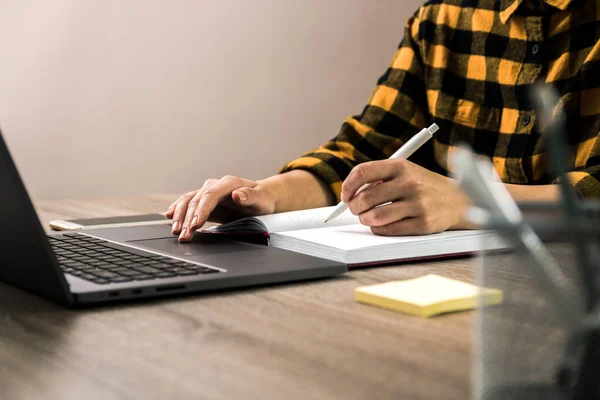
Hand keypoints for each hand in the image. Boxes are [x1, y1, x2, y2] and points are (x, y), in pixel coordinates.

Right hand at [165, 176, 275, 241]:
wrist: (260, 198)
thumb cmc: (262, 199)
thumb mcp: (262, 199)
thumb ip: (250, 197)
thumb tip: (237, 195)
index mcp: (229, 183)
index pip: (210, 195)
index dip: (201, 210)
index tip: (195, 224)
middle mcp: (215, 185)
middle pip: (197, 200)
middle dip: (188, 219)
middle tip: (184, 236)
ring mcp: (208, 192)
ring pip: (188, 201)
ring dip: (180, 217)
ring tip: (176, 232)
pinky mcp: (204, 201)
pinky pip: (187, 203)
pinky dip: (177, 209)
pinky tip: (168, 216)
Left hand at [341, 159, 471, 235]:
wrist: (459, 200)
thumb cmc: (424, 186)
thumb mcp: (406, 172)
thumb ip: (380, 178)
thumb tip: (349, 193)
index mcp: (401, 166)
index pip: (363, 172)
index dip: (348, 185)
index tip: (345, 195)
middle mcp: (409, 182)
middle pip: (366, 197)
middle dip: (354, 206)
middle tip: (355, 209)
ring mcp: (418, 203)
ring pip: (375, 216)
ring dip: (365, 219)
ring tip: (367, 218)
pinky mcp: (423, 223)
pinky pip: (389, 229)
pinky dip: (378, 229)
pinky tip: (380, 225)